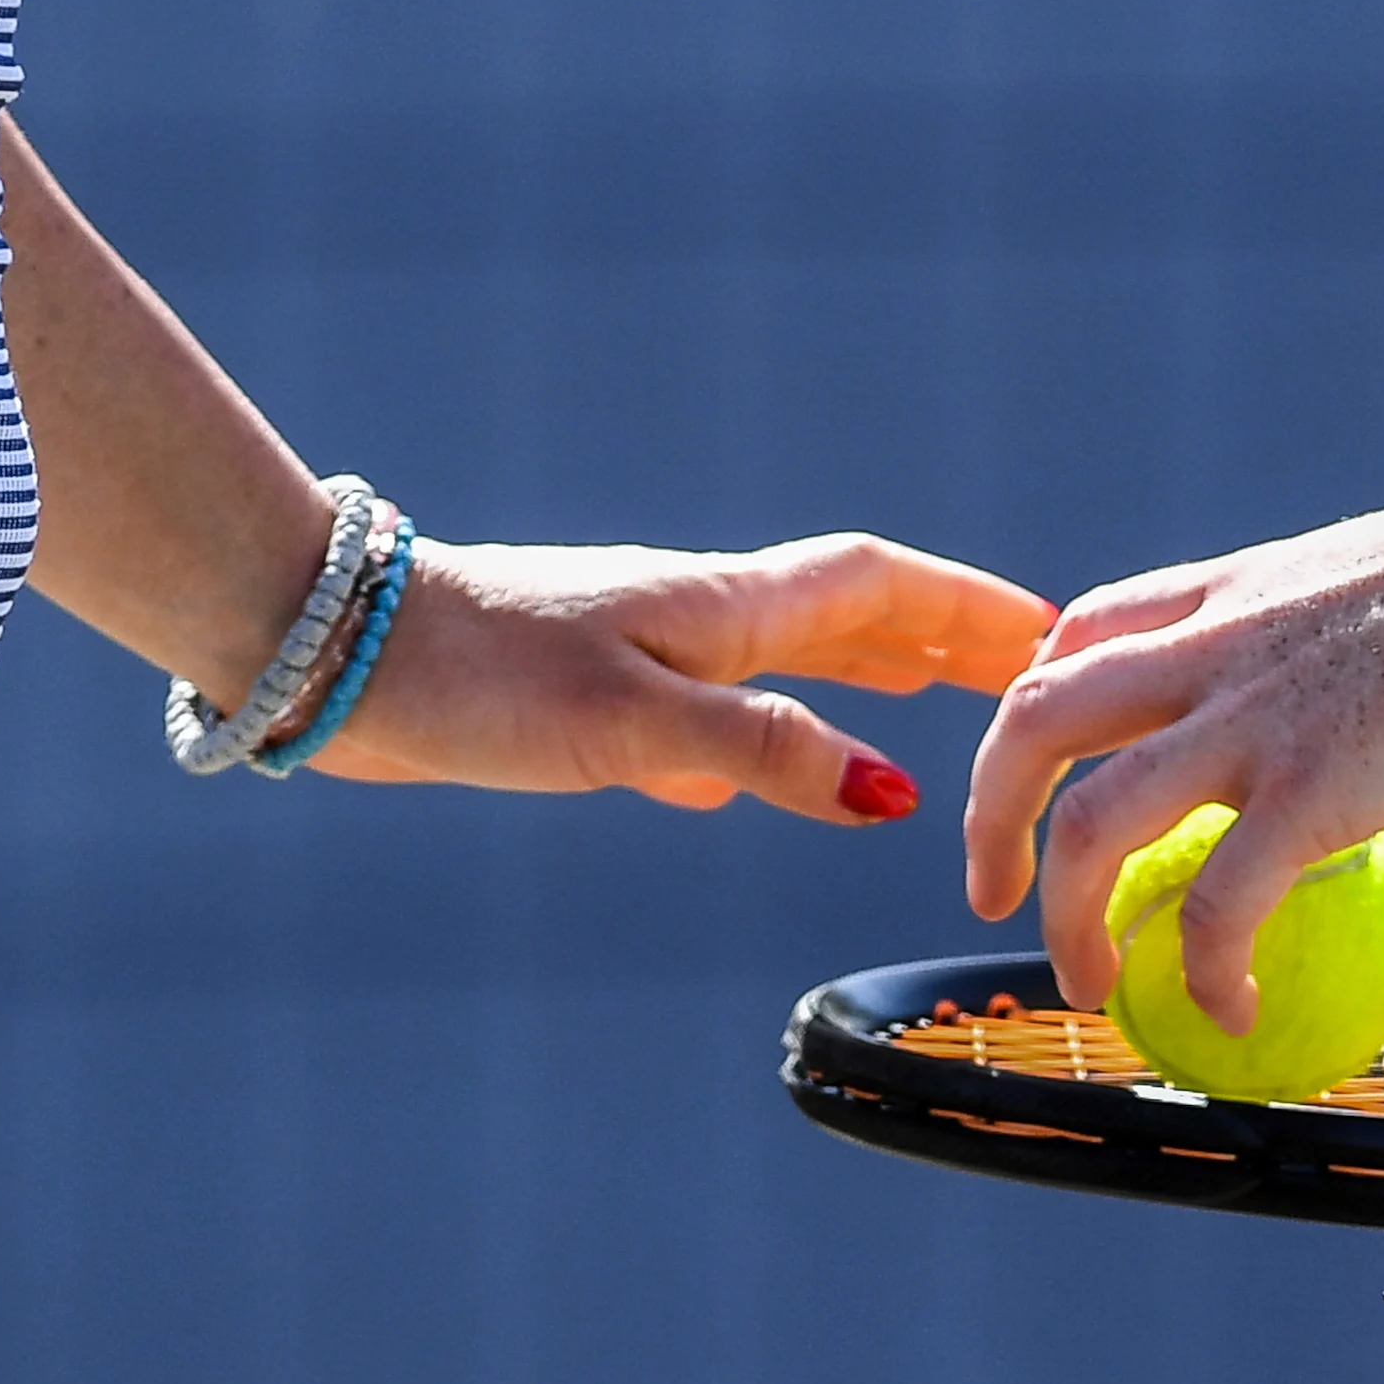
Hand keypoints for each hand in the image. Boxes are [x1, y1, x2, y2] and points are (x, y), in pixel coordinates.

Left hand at [312, 531, 1053, 822]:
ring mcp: (641, 652)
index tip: (1053, 633)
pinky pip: (710, 711)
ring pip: (785, 658)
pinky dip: (765, 734)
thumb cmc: (475, 678)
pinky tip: (758, 775)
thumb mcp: (630, 725)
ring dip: (868, 674)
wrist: (331, 653)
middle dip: (944, 636)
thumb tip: (890, 794)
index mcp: (721, 610)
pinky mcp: (586, 697)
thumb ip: (763, 753)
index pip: (879, 589)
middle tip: (1029, 668)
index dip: (969, 608)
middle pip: (849, 615)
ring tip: (935, 703)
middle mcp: (693, 618)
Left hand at [963, 506, 1383, 1032]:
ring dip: (1065, 918)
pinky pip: (1217, 904)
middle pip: (1032, 720)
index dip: (1038, 703)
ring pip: (1087, 820)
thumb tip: (1357, 683)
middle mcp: (1214, 653)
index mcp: (1231, 596)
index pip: (1082, 630)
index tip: (1044, 767)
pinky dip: (1204, 972)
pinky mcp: (1309, 791)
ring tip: (1088, 984)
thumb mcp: (1377, 581)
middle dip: (992, 814)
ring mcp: (1251, 723)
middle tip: (996, 892)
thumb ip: (1323, 636)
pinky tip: (1227, 1013)